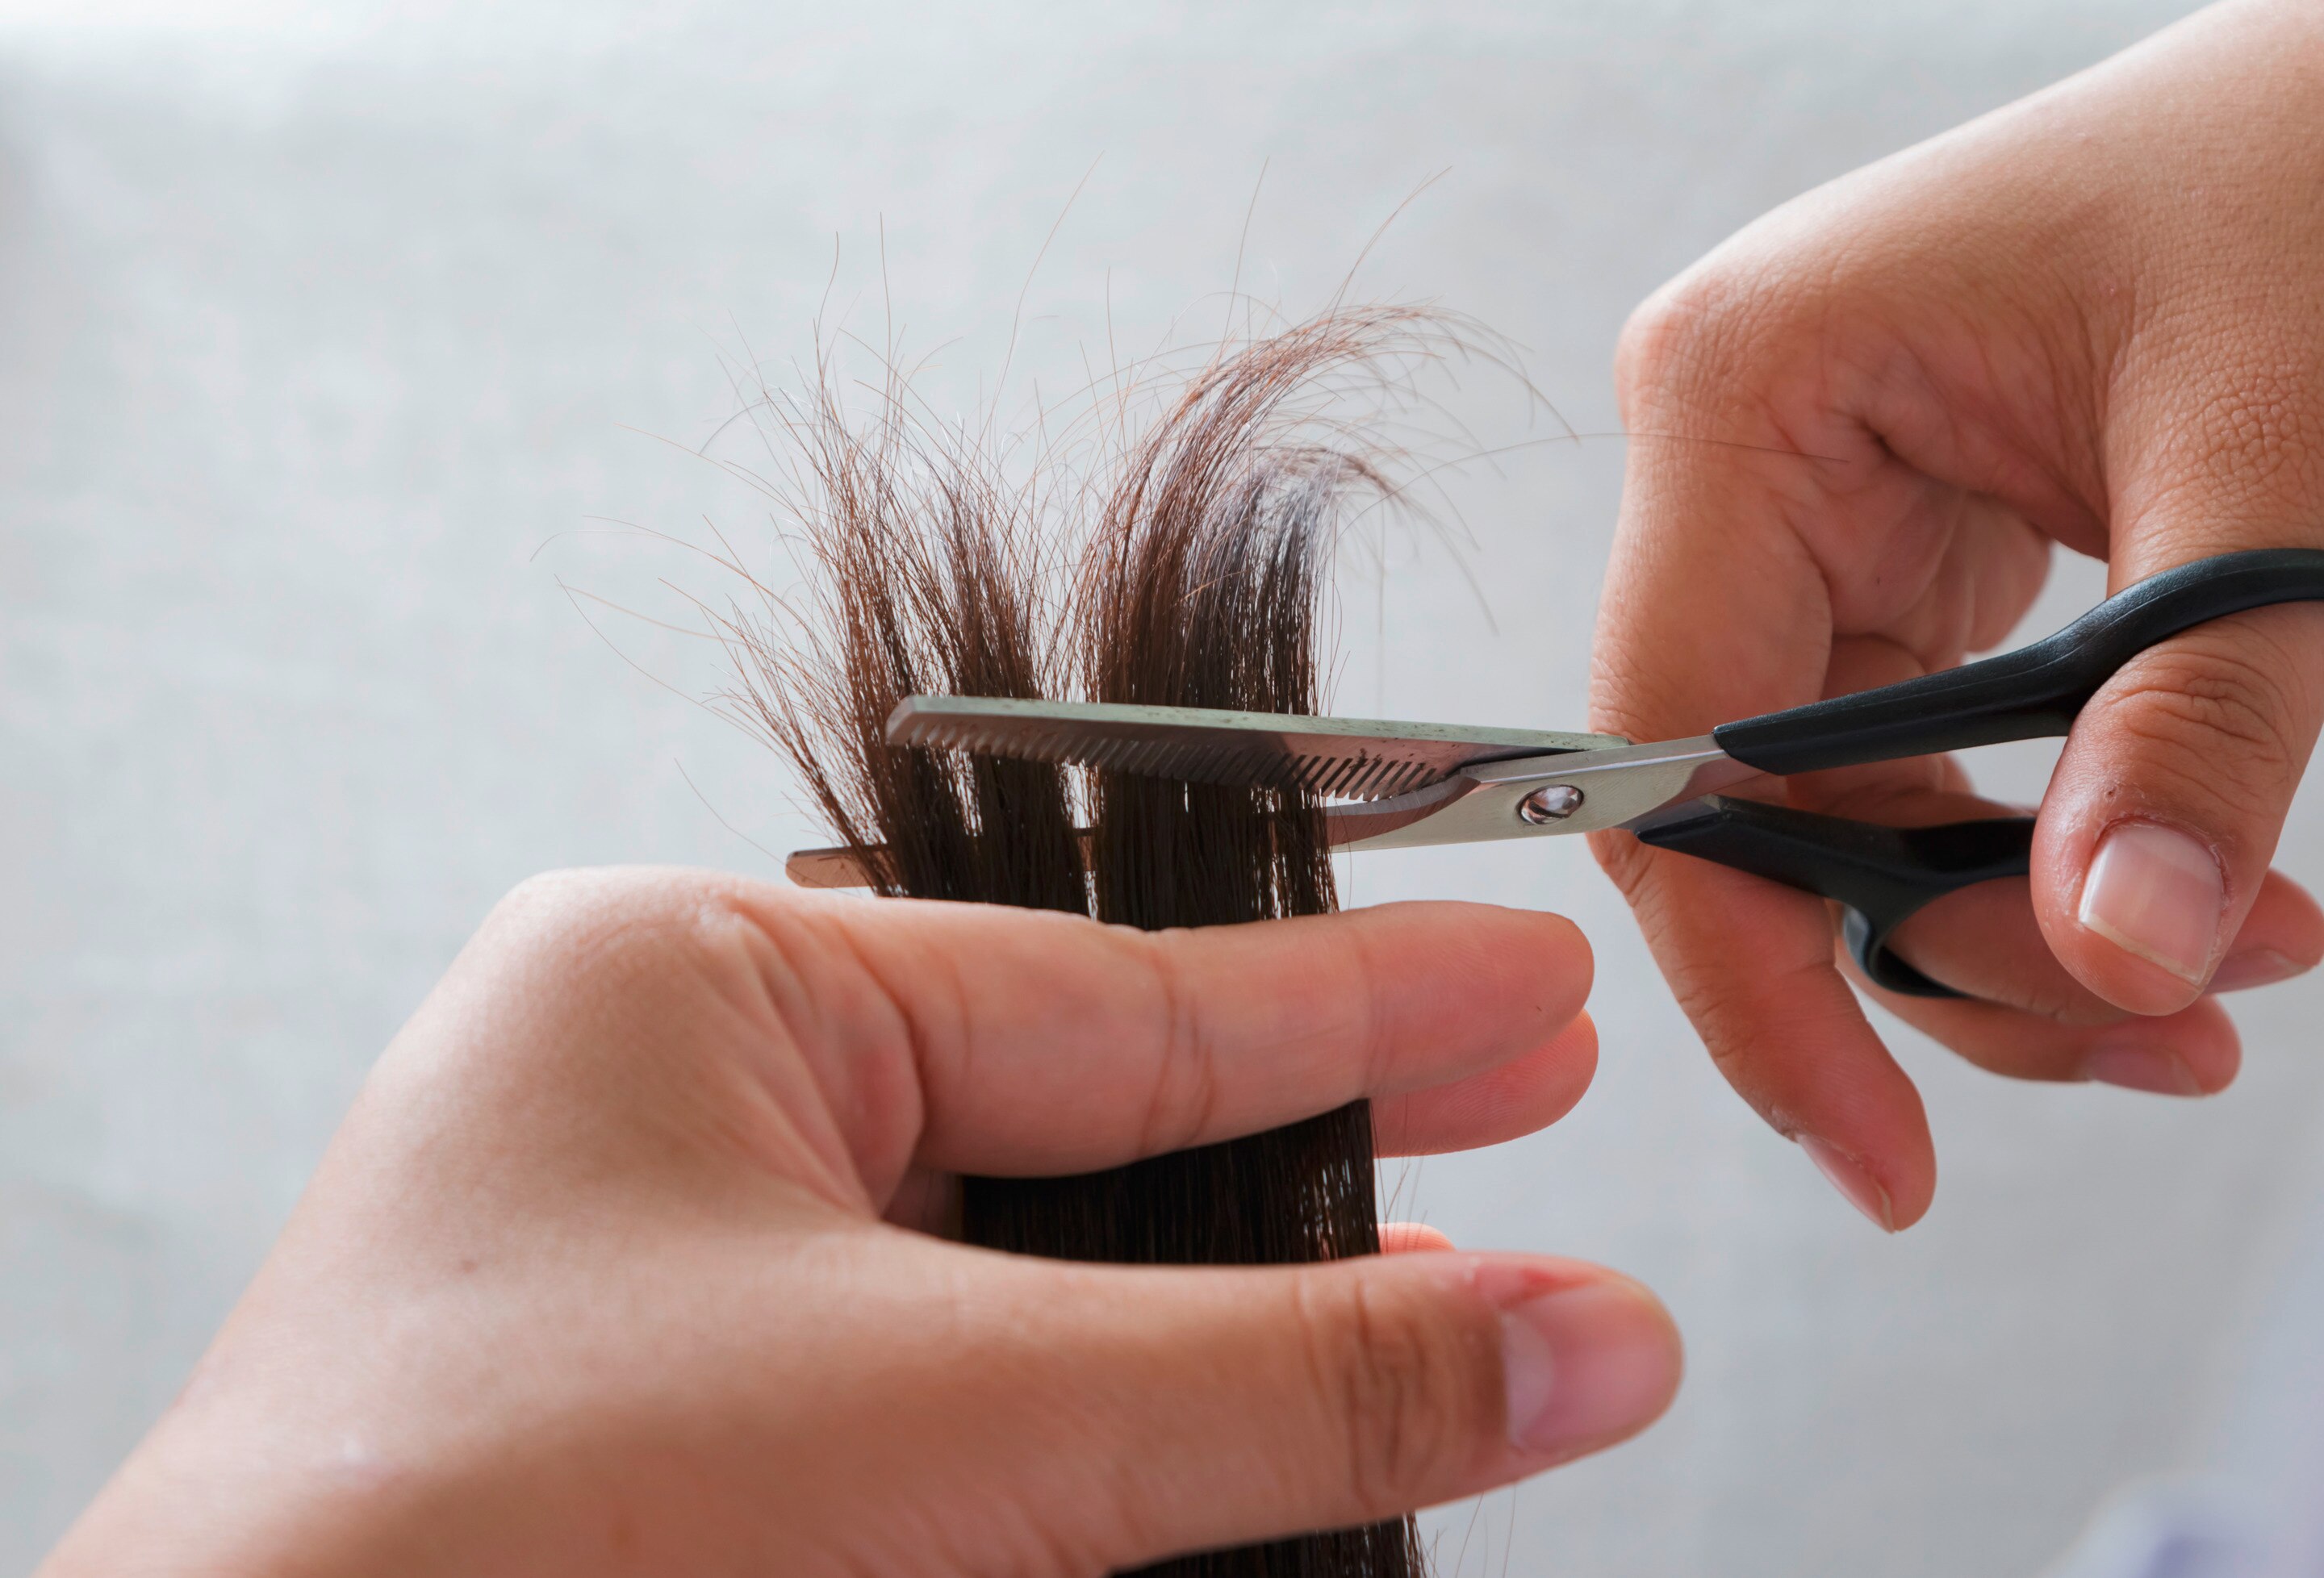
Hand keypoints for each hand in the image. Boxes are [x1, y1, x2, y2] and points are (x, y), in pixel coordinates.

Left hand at [38, 869, 1676, 1576]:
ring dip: (1223, 1269)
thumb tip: (1584, 1340)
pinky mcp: (685, 1407)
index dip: (1356, 997)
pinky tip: (1238, 1396)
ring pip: (1024, 1235)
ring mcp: (670, 1256)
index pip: (1112, 984)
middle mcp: (675, 1093)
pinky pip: (949, 1356)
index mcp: (688, 982)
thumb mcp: (953, 1422)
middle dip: (1315, 1105)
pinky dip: (1103, 1383)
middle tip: (1529, 1068)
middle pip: (1079, 1087)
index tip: (1533, 979)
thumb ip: (1290, 1379)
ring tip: (1436, 1255)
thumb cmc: (473, 1549)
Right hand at [1592, 0, 2323, 1229]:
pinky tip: (2179, 895)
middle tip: (2171, 1042)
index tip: (1878, 1158)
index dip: (1758, 973)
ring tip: (2233, 972)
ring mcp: (1801, 502)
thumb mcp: (2290, 478)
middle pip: (1759, 807)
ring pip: (1838, 807)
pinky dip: (2034, 845)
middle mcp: (1734, 454)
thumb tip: (2128, 966)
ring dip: (2014, 920)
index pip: (1677, 753)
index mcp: (1748, 392)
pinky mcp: (1884, 543)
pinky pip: (1910, 753)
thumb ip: (2196, 732)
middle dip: (1954, 953)